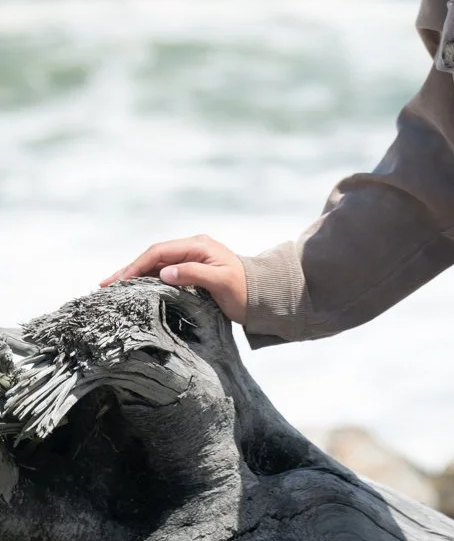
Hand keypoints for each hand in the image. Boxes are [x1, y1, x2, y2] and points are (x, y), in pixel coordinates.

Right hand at [100, 234, 248, 324]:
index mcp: (199, 245)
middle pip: (153, 256)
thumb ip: (193, 274)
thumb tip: (164, 273)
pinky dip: (146, 280)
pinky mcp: (191, 270)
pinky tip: (133, 289)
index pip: (159, 251)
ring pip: (155, 264)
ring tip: (112, 287)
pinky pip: (162, 272)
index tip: (119, 281)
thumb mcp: (221, 282)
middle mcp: (192, 248)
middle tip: (105, 284)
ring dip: (134, 275)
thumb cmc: (244, 290)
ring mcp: (191, 258)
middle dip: (129, 269)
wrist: (262, 295)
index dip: (137, 265)